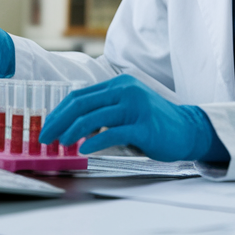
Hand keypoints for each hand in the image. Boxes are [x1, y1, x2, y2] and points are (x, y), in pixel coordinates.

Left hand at [38, 75, 228, 161]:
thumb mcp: (126, 109)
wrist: (188, 130)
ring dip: (72, 132)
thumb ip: (103, 111)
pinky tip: (84, 150)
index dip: (58, 112)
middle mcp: (126, 91)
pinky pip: (112, 133)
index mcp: (118, 84)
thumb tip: (70, 125)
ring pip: (93, 118)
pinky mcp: (144, 126)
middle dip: (58, 122)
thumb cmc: (153, 123)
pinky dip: (94, 142)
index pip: (79, 95)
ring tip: (62, 144)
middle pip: (81, 104)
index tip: (46, 126)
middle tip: (45, 137)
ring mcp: (135, 107)